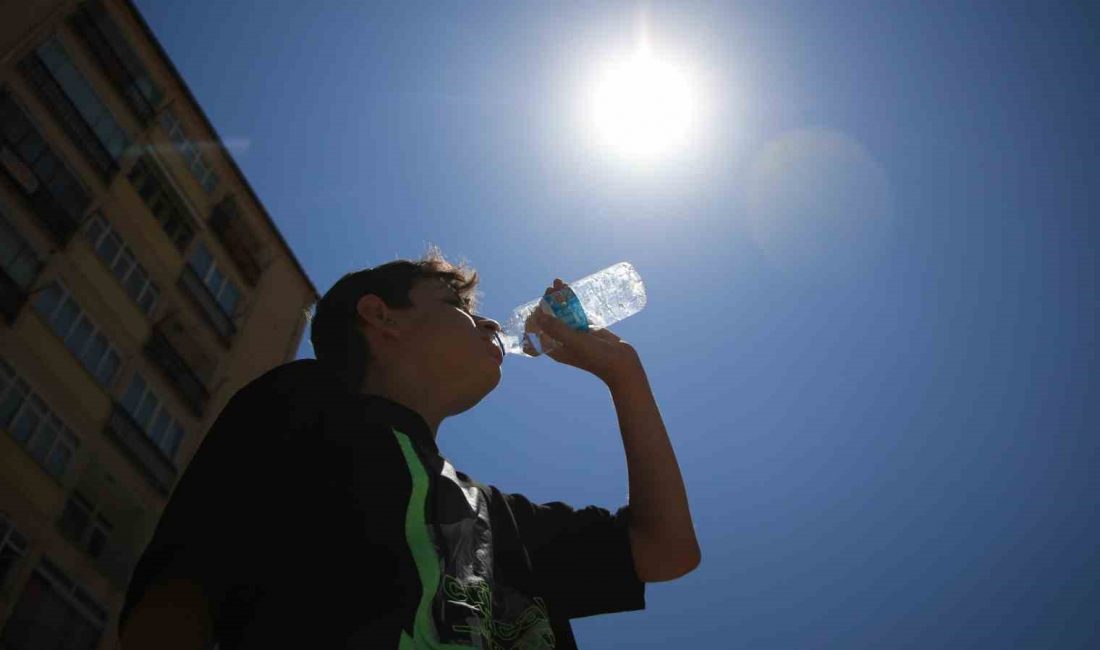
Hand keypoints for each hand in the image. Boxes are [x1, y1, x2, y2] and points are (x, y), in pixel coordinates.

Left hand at [525, 279, 640, 383]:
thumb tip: (538, 316)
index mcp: (555, 348)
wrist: (621, 362)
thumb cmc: (596, 357)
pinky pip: (575, 311)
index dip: (534, 319)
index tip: (537, 306)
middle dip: (547, 303)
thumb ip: (557, 329)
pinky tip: (569, 289)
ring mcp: (574, 333)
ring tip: (558, 282)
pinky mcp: (586, 327)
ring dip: (559, 298)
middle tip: (549, 289)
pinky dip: (571, 301)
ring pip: (562, 313)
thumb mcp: (574, 342)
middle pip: (549, 319)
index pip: (537, 333)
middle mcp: (562, 340)